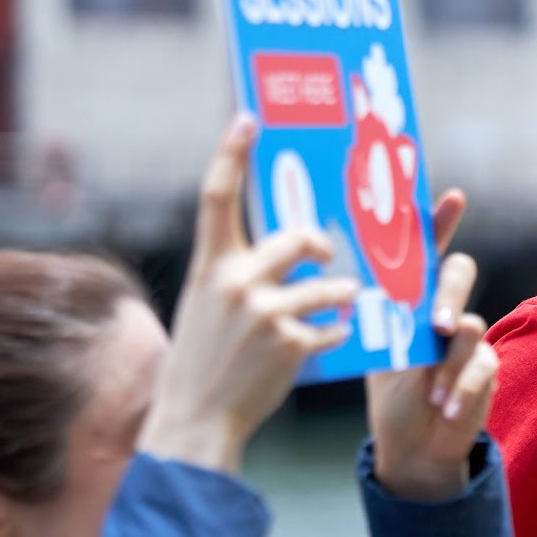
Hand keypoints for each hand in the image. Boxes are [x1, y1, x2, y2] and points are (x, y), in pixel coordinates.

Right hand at [140, 115, 358, 472]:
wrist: (196, 418)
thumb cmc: (204, 359)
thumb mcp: (207, 305)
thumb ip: (237, 273)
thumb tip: (286, 248)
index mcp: (210, 267)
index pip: (217, 196)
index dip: (231, 152)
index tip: (246, 119)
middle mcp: (236, 282)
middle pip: (296, 238)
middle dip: (319, 245)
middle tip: (326, 256)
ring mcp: (265, 314)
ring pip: (329, 287)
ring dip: (340, 296)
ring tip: (339, 304)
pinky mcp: (291, 346)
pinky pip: (333, 327)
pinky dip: (335, 333)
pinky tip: (331, 339)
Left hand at [365, 190, 498, 501]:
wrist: (412, 445)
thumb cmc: (393, 393)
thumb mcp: (378, 356)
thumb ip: (379, 324)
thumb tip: (356, 294)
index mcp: (414, 299)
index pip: (427, 251)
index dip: (440, 222)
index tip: (452, 197)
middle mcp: (444, 310)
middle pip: (459, 274)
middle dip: (449, 294)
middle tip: (438, 325)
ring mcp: (468, 339)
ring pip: (470, 326)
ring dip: (446, 363)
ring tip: (429, 391)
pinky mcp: (486, 369)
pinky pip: (481, 368)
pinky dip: (459, 390)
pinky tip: (444, 407)